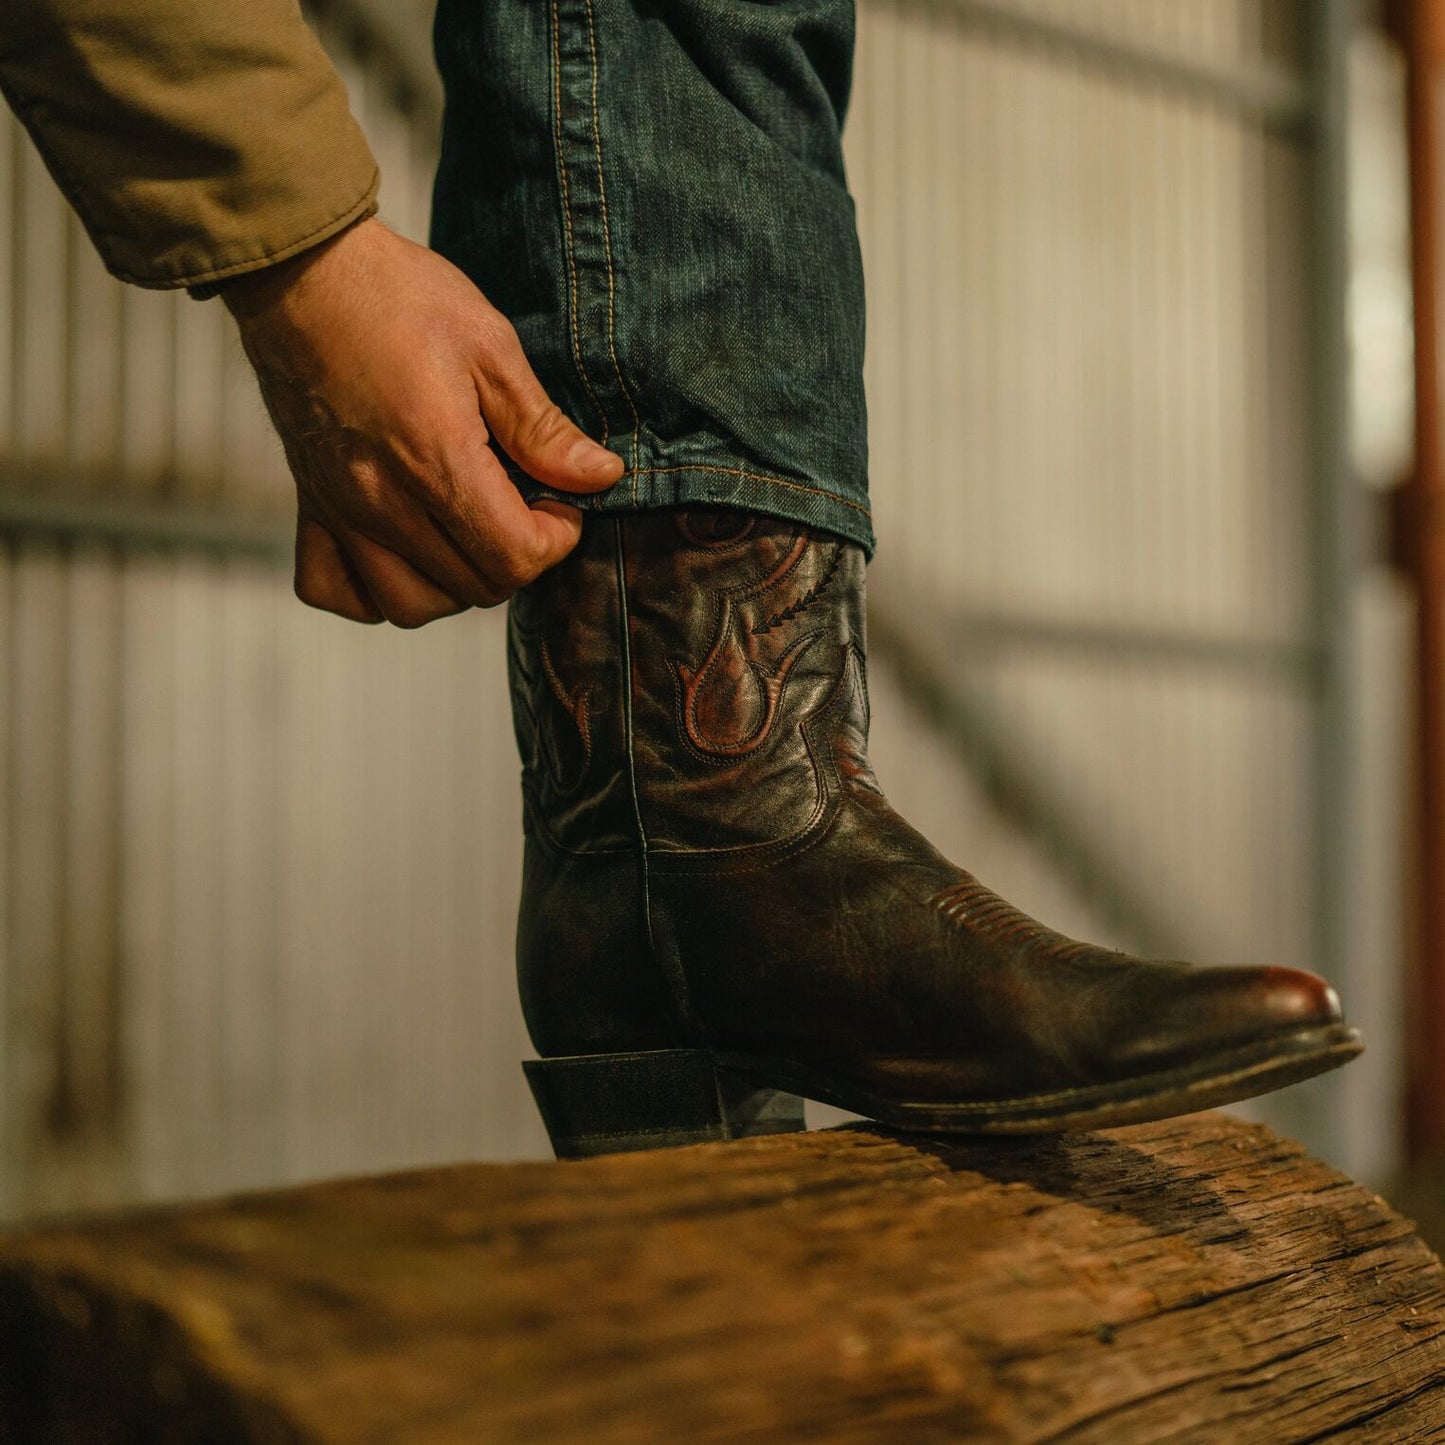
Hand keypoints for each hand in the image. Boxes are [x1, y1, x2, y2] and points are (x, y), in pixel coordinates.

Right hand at [222, 217, 622, 625]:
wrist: (301, 274)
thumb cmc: (400, 299)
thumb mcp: (491, 347)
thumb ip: (543, 428)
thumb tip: (601, 477)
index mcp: (435, 459)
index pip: (514, 558)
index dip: (556, 539)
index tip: (559, 501)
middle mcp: (382, 500)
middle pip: (474, 588)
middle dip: (515, 558)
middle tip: (522, 506)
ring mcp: (340, 510)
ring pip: (411, 607)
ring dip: (456, 585)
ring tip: (470, 533)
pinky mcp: (310, 506)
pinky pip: (337, 591)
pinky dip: (375, 591)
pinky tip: (405, 553)